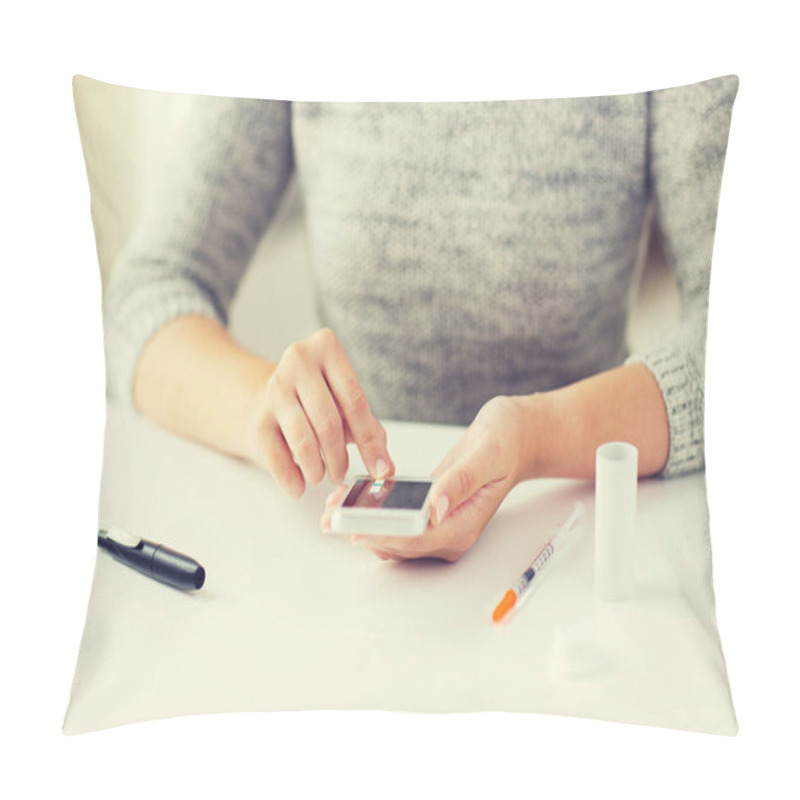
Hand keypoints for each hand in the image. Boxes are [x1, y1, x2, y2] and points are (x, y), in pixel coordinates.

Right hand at [248, 328, 393, 496]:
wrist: (262, 399)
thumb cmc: (312, 400)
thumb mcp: (344, 402)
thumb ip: (367, 428)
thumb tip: (384, 466)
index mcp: (326, 349)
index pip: (354, 400)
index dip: (369, 440)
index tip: (380, 468)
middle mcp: (298, 362)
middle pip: (329, 421)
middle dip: (340, 457)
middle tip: (342, 473)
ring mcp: (274, 389)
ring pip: (304, 440)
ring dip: (317, 469)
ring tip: (321, 476)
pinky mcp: (257, 417)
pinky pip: (277, 457)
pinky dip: (292, 478)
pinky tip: (299, 485)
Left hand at [321, 396, 528, 560]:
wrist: (516, 436)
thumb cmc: (507, 441)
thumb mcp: (488, 453)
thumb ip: (462, 480)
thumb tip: (436, 507)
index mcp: (464, 524)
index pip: (418, 539)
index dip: (385, 535)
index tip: (355, 529)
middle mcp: (450, 532)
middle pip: (399, 542)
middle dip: (363, 530)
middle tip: (330, 515)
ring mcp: (439, 524)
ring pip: (393, 534)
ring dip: (362, 523)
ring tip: (333, 505)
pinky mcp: (429, 511)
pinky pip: (396, 518)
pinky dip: (373, 511)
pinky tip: (353, 496)